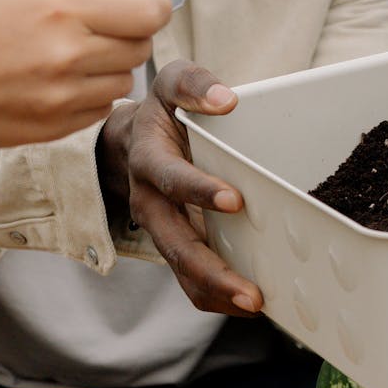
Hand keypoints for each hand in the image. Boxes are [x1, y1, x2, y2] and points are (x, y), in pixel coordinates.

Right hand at [0, 0, 171, 147]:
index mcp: (60, 10)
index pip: (148, 13)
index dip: (153, 7)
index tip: (142, 5)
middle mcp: (68, 55)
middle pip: (141, 47)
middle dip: (129, 35)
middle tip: (99, 29)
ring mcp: (63, 96)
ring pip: (124, 81)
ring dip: (110, 68)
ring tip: (71, 58)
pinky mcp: (55, 127)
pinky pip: (100, 109)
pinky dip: (91, 95)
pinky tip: (58, 83)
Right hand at [121, 60, 261, 316]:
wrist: (132, 140)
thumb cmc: (163, 111)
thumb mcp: (171, 82)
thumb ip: (193, 84)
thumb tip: (226, 99)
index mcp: (148, 160)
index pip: (170, 178)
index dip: (198, 190)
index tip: (235, 201)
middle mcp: (149, 202)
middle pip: (174, 243)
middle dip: (211, 269)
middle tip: (250, 291)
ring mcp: (160, 229)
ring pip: (181, 269)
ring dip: (216, 291)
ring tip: (255, 305)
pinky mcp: (174, 244)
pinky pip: (189, 279)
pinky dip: (216, 295)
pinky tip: (250, 303)